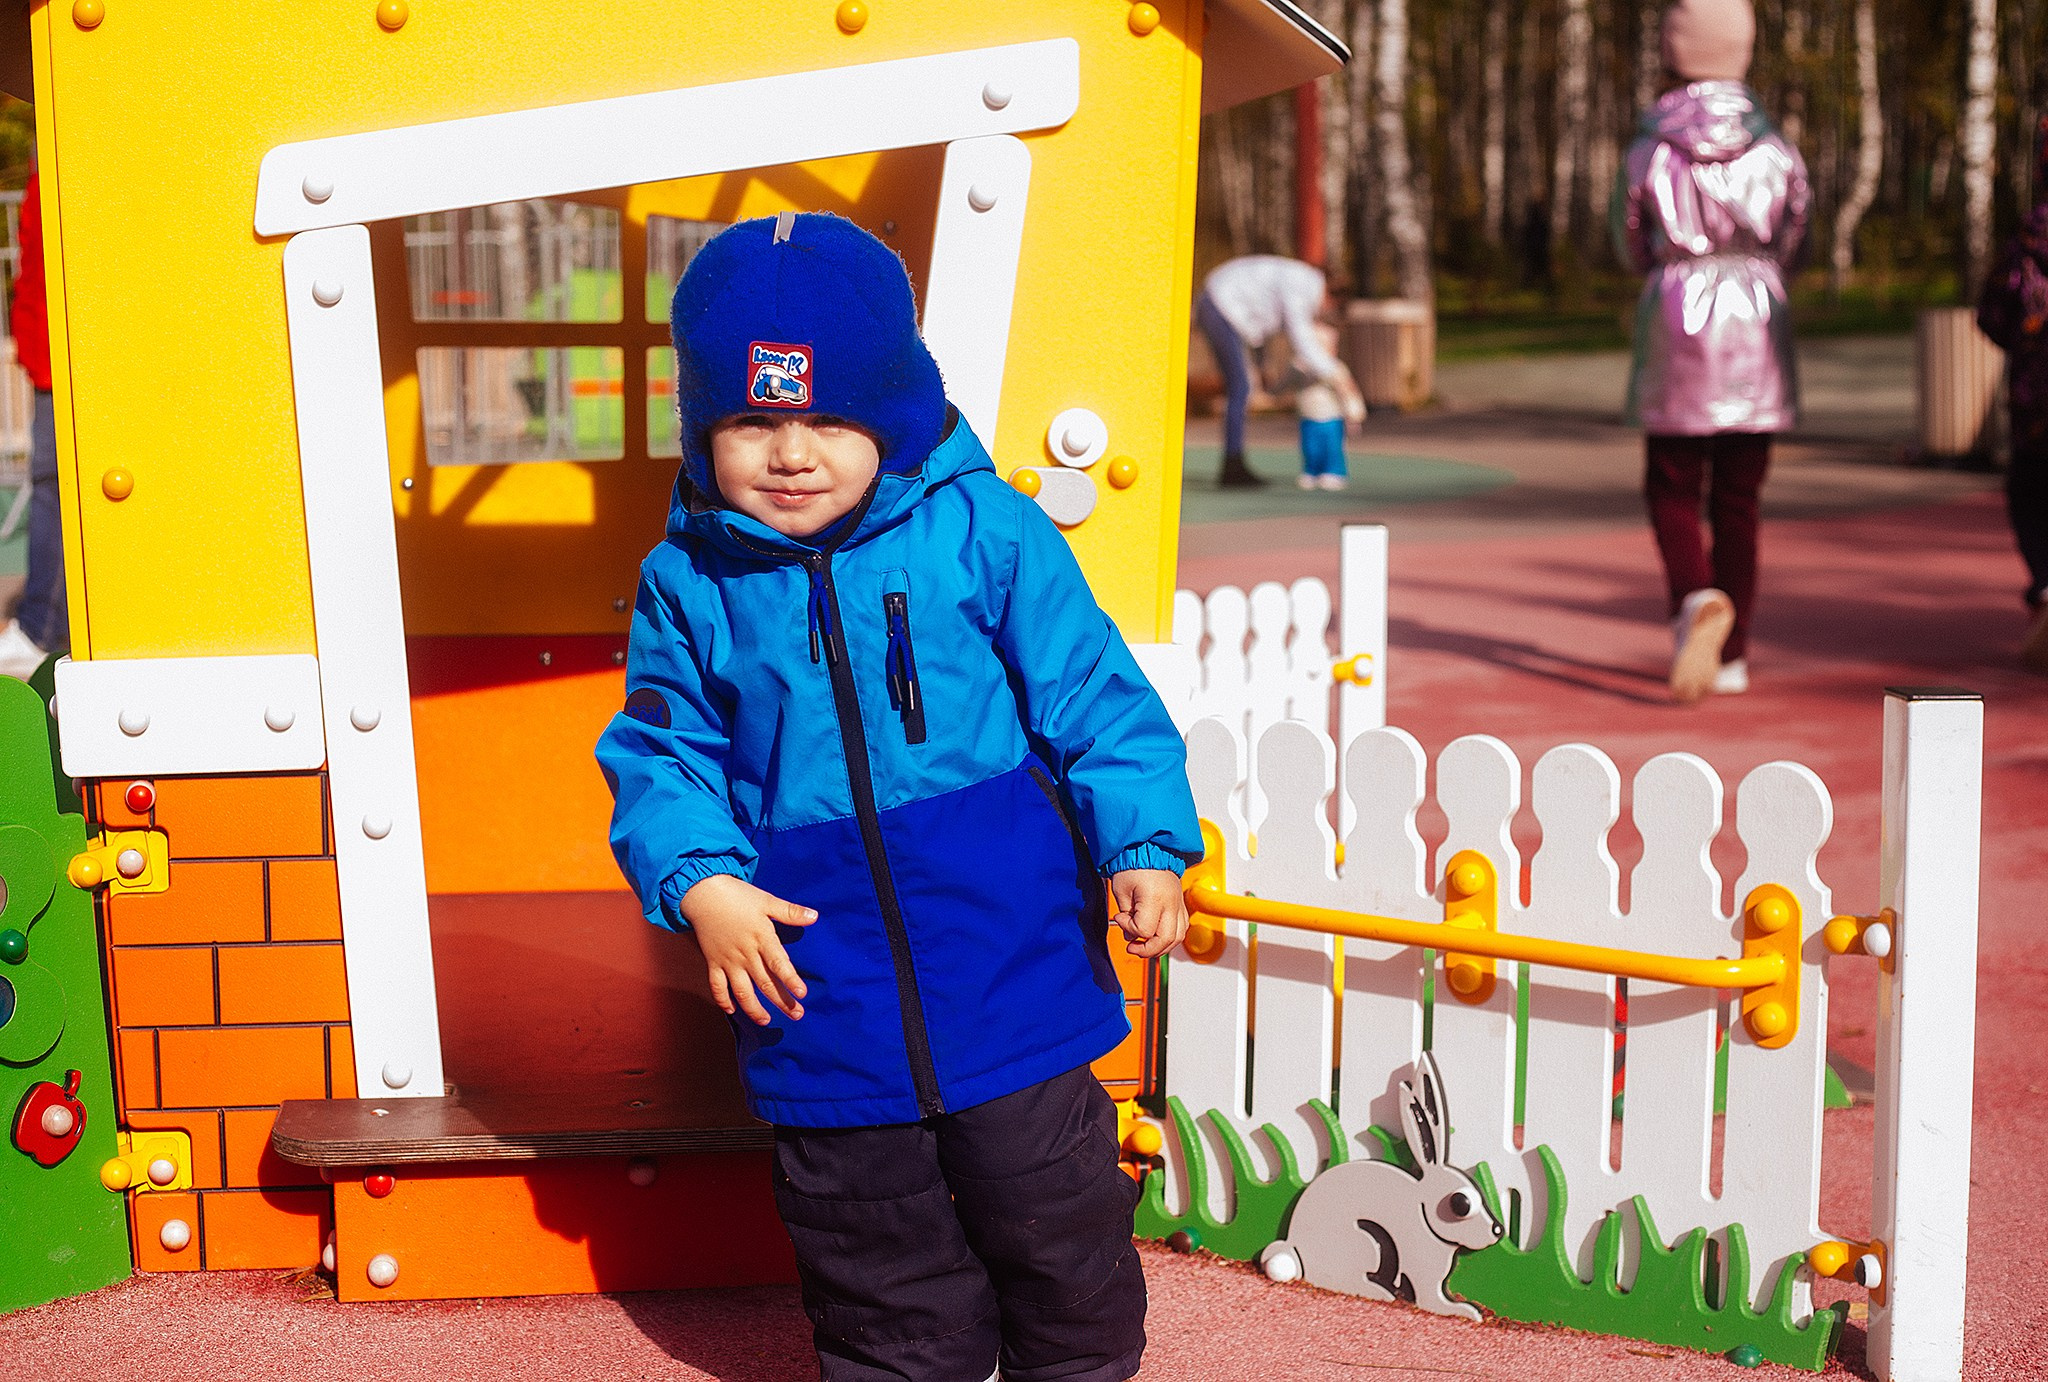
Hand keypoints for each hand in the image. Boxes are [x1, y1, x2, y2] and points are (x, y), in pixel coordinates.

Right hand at [677, 873, 815, 1024]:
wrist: (703, 892)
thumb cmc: (738, 896)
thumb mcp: (767, 901)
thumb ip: (790, 912)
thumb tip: (814, 916)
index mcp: (761, 938)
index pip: (779, 964)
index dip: (791, 980)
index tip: (802, 994)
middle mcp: (745, 954)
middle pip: (765, 983)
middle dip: (782, 1001)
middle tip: (797, 1015)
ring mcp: (728, 960)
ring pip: (741, 991)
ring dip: (753, 1008)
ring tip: (766, 1021)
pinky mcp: (713, 962)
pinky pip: (717, 985)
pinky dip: (723, 999)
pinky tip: (732, 1011)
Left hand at [1109, 868, 1189, 958]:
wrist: (1149, 848)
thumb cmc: (1134, 865)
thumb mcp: (1121, 890)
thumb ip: (1125, 915)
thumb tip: (1130, 935)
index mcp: (1154, 898)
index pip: (1144, 930)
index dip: (1129, 929)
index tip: (1120, 918)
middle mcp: (1171, 903)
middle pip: (1165, 940)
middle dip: (1147, 949)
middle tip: (1132, 947)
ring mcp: (1178, 904)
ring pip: (1177, 938)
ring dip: (1160, 948)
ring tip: (1144, 946)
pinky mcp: (1181, 905)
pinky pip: (1182, 929)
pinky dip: (1170, 938)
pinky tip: (1157, 938)